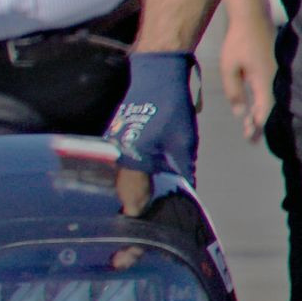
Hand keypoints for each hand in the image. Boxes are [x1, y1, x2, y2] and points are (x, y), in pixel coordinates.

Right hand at [108, 48, 200, 214]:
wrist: (156, 71)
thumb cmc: (171, 104)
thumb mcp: (184, 141)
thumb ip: (184, 169)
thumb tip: (187, 188)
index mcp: (133, 158)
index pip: (132, 197)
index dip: (136, 214)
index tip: (137, 229)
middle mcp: (119, 154)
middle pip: (122, 190)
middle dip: (131, 206)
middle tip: (138, 222)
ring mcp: (115, 143)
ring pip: (120, 177)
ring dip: (130, 191)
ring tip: (140, 206)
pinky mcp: (118, 135)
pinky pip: (121, 164)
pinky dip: (129, 176)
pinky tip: (141, 181)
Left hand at [217, 20, 273, 137]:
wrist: (253, 17)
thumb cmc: (239, 42)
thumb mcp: (229, 68)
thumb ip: (234, 91)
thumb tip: (240, 113)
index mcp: (265, 81)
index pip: (264, 111)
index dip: (258, 126)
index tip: (250, 139)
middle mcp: (276, 79)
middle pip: (270, 108)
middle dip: (259, 123)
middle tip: (250, 137)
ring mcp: (278, 73)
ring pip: (272, 100)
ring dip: (261, 113)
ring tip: (249, 125)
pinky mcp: (276, 68)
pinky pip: (273, 90)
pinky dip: (264, 101)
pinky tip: (256, 107)